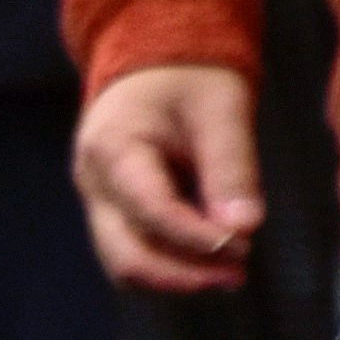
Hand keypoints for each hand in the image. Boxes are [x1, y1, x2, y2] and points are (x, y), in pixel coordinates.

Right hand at [74, 60, 261, 292]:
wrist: (157, 63)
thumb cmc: (189, 78)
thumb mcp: (220, 110)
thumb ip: (231, 168)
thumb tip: (245, 229)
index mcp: (111, 148)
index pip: (150, 211)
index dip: (196, 238)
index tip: (243, 245)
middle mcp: (94, 183)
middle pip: (126, 255)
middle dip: (183, 274)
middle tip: (237, 275)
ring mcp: (98, 201)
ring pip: (127, 264)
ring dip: (179, 275)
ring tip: (231, 271)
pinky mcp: (113, 211)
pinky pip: (136, 252)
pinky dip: (173, 262)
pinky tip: (212, 256)